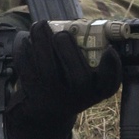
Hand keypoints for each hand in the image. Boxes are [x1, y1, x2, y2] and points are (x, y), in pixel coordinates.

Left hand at [5, 21, 120, 138]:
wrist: (47, 111)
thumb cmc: (71, 83)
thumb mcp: (88, 77)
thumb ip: (93, 55)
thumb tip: (89, 26)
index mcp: (96, 91)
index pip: (110, 84)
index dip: (112, 67)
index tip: (109, 49)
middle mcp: (78, 99)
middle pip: (79, 79)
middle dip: (69, 49)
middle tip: (61, 33)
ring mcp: (55, 99)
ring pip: (49, 72)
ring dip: (42, 43)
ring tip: (40, 26)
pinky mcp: (33, 95)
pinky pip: (28, 71)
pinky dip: (25, 52)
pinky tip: (28, 40)